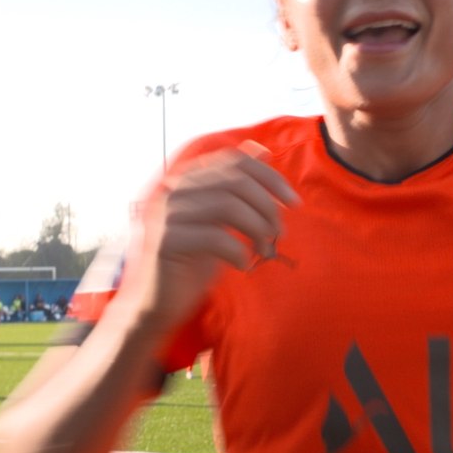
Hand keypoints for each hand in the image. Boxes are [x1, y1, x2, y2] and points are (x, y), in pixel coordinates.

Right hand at [122, 142, 299, 328]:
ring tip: (265, 250)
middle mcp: (174, 189)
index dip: (270, 177)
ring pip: (228, 206)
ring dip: (257, 229)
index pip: (235, 160)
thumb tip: (262, 150)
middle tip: (280, 232)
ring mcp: (167, 214)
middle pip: (235, 181)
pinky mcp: (166, 242)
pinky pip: (215, 237)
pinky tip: (244, 265)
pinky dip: (239, 251)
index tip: (294, 202)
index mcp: (188, 178)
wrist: (159, 303)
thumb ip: (234, 187)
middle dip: (267, 206)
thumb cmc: (194, 260)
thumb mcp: (220, 219)